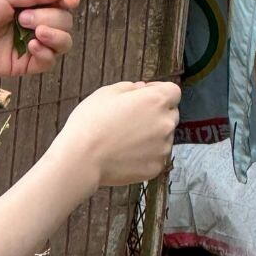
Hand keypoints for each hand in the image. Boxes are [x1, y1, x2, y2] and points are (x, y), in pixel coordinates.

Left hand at [0, 0, 80, 79]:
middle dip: (51, 18)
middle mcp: (34, 23)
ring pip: (64, 42)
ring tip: (33, 33)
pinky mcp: (25, 65)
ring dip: (55, 35)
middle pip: (65, 21)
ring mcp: (31, 45)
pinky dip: (46, 53)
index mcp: (30, 2)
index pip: (62, 0)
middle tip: (22, 18)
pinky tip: (32, 47)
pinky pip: (50, 62)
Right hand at [55, 81, 180, 187]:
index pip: (173, 92)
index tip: (144, 94)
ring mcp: (163, 148)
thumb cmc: (92, 122)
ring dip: (152, 134)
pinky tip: (126, 152)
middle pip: (170, 114)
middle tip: (132, 117)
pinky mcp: (156, 167)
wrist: (83, 158)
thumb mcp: (107, 92)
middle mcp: (165, 123)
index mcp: (156, 100)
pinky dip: (147, 154)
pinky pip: (157, 156)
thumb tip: (141, 88)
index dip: (159, 90)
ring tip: (126, 138)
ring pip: (164, 136)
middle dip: (157, 112)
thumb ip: (130, 87)